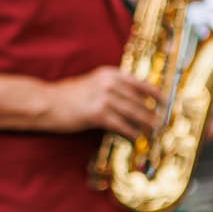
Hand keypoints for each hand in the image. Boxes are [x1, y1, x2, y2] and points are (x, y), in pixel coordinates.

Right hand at [43, 66, 162, 137]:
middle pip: (139, 100)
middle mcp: (109, 83)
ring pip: (133, 113)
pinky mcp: (97, 114)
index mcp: (109, 74)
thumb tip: (130, 99)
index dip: (155, 93)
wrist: (46, 102)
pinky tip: (136, 138)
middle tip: (161, 122)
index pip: (140, 82)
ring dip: (146, 124)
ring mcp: (104, 98)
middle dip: (152, 112)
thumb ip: (111, 87)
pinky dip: (131, 132)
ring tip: (153, 131)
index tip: (166, 101)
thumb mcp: (91, 83)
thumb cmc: (67, 95)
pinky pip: (121, 125)